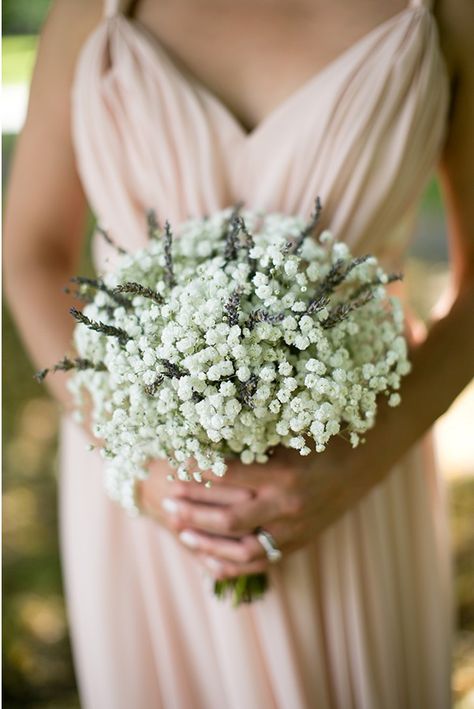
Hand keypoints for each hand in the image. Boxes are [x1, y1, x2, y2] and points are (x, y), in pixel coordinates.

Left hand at [139, 433, 381, 580]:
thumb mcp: (290, 433)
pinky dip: (233, 566)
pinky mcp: (298, 543)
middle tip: (167, 502)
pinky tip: (208, 559)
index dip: (197, 472)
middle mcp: (288, 507)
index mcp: (284, 474)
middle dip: (192, 512)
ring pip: (241, 549)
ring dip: (206, 543)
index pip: (228, 476)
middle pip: (228, 519)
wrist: (364, 463)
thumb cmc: (323, 438)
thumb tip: (209, 431)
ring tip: (181, 532)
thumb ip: (254, 439)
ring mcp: (294, 531)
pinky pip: (261, 562)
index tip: (174, 464)